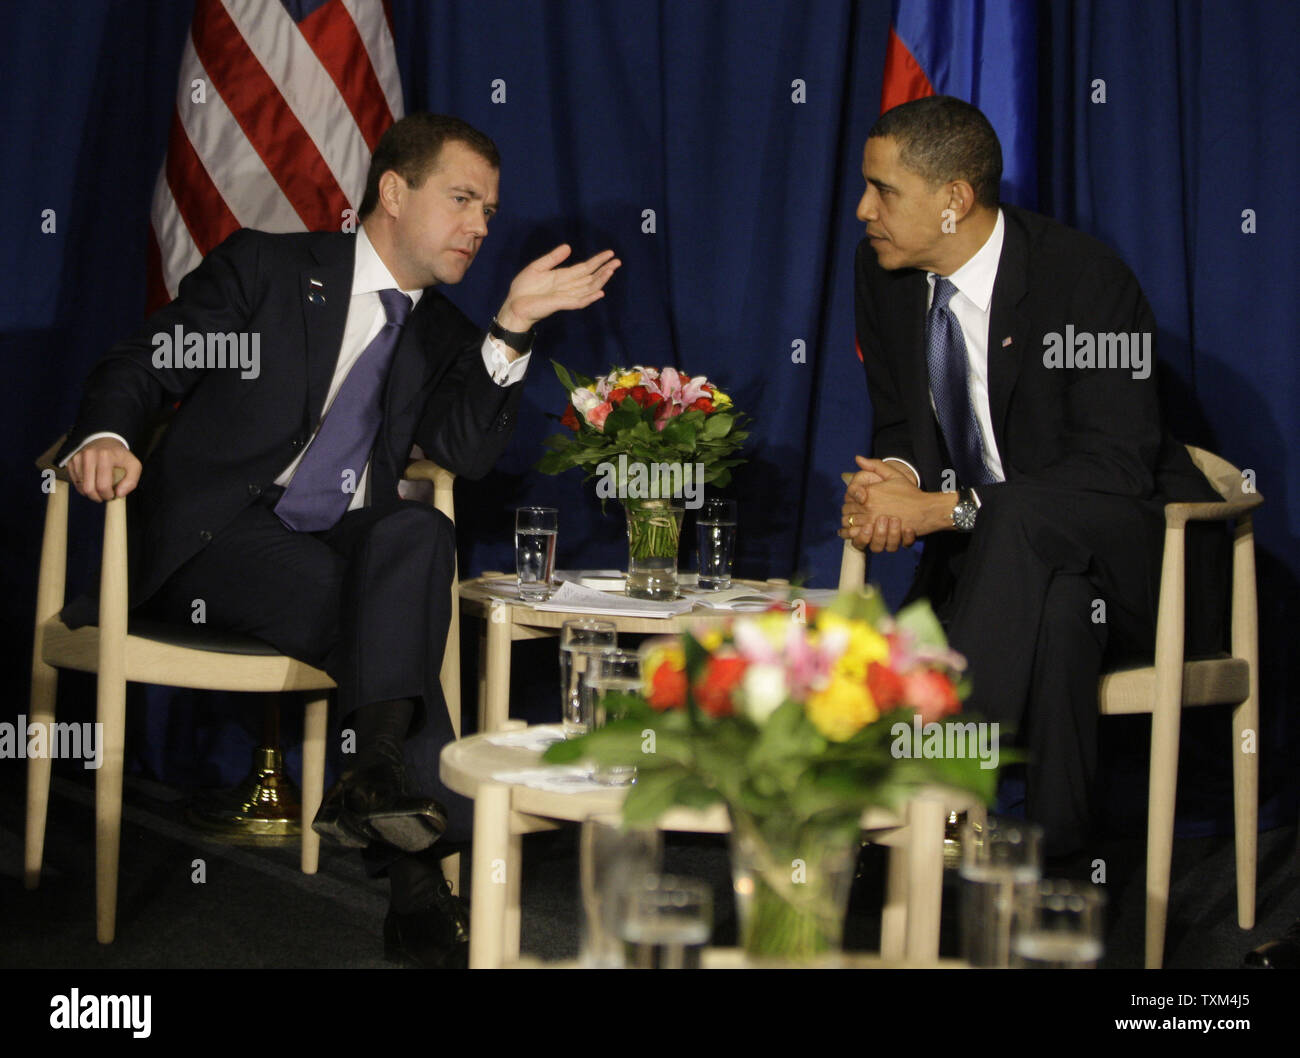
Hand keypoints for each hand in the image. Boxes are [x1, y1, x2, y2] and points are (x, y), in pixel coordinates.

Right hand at [67, 438, 140, 501]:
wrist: (105, 440)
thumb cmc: (120, 456)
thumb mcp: (134, 466)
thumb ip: (131, 481)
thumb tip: (119, 494)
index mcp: (105, 456)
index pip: (103, 485)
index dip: (108, 495)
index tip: (113, 495)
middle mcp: (89, 455)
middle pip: (88, 488)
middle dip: (97, 497)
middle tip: (104, 496)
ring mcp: (77, 458)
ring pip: (80, 487)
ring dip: (90, 493)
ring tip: (99, 488)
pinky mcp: (70, 461)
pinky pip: (74, 482)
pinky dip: (82, 487)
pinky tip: (91, 482)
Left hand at [495, 245, 620, 332]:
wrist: (514, 305)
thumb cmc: (523, 289)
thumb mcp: (537, 267)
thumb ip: (553, 258)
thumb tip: (569, 247)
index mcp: (563, 276)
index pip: (585, 268)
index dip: (597, 260)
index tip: (610, 253)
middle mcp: (568, 286)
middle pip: (591, 277)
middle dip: (605, 269)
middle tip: (618, 261)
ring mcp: (566, 296)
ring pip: (589, 288)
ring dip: (601, 280)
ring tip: (611, 271)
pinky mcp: (561, 304)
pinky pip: (579, 301)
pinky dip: (590, 297)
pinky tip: (600, 291)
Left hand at [840, 457, 953, 552]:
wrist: (925, 510)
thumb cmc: (910, 493)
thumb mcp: (894, 474)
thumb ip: (875, 465)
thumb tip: (857, 458)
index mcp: (869, 493)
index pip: (847, 498)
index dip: (848, 501)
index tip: (853, 504)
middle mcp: (868, 507)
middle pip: (846, 513)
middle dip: (847, 514)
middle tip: (852, 515)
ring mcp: (872, 522)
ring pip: (850, 526)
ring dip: (849, 526)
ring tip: (854, 525)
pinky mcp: (878, 535)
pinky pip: (859, 538)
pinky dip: (855, 537)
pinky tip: (858, 534)